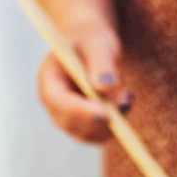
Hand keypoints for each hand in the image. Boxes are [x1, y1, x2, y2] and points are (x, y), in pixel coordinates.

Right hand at [38, 23, 132, 142]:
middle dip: (100, 120)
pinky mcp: (84, 127)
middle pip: (72, 125)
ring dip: (112, 122)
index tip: (106, 114)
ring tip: (127, 95)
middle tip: (125, 100)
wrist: (90, 47)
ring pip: (89, 135)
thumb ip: (100, 62)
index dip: (81, 112)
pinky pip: (100, 135)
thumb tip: (107, 87)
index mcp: (49, 81)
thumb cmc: (90, 40)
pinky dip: (116, 124)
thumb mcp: (96, 42)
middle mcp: (54, 105)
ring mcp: (68, 119)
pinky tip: (125, 101)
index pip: (59, 104)